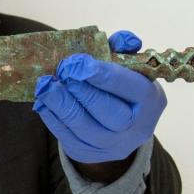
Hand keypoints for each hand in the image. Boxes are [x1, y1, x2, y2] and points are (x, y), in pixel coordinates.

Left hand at [32, 30, 165, 163]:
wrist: (121, 128)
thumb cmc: (123, 89)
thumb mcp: (130, 67)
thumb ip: (123, 50)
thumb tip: (121, 40)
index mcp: (150, 100)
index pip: (130, 87)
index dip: (103, 75)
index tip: (79, 62)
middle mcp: (136, 127)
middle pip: (110, 113)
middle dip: (83, 92)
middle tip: (61, 72)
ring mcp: (113, 145)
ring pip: (85, 128)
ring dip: (61, 105)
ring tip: (45, 86)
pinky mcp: (89, 154)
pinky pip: (68, 138)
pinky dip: (53, 119)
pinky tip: (43, 103)